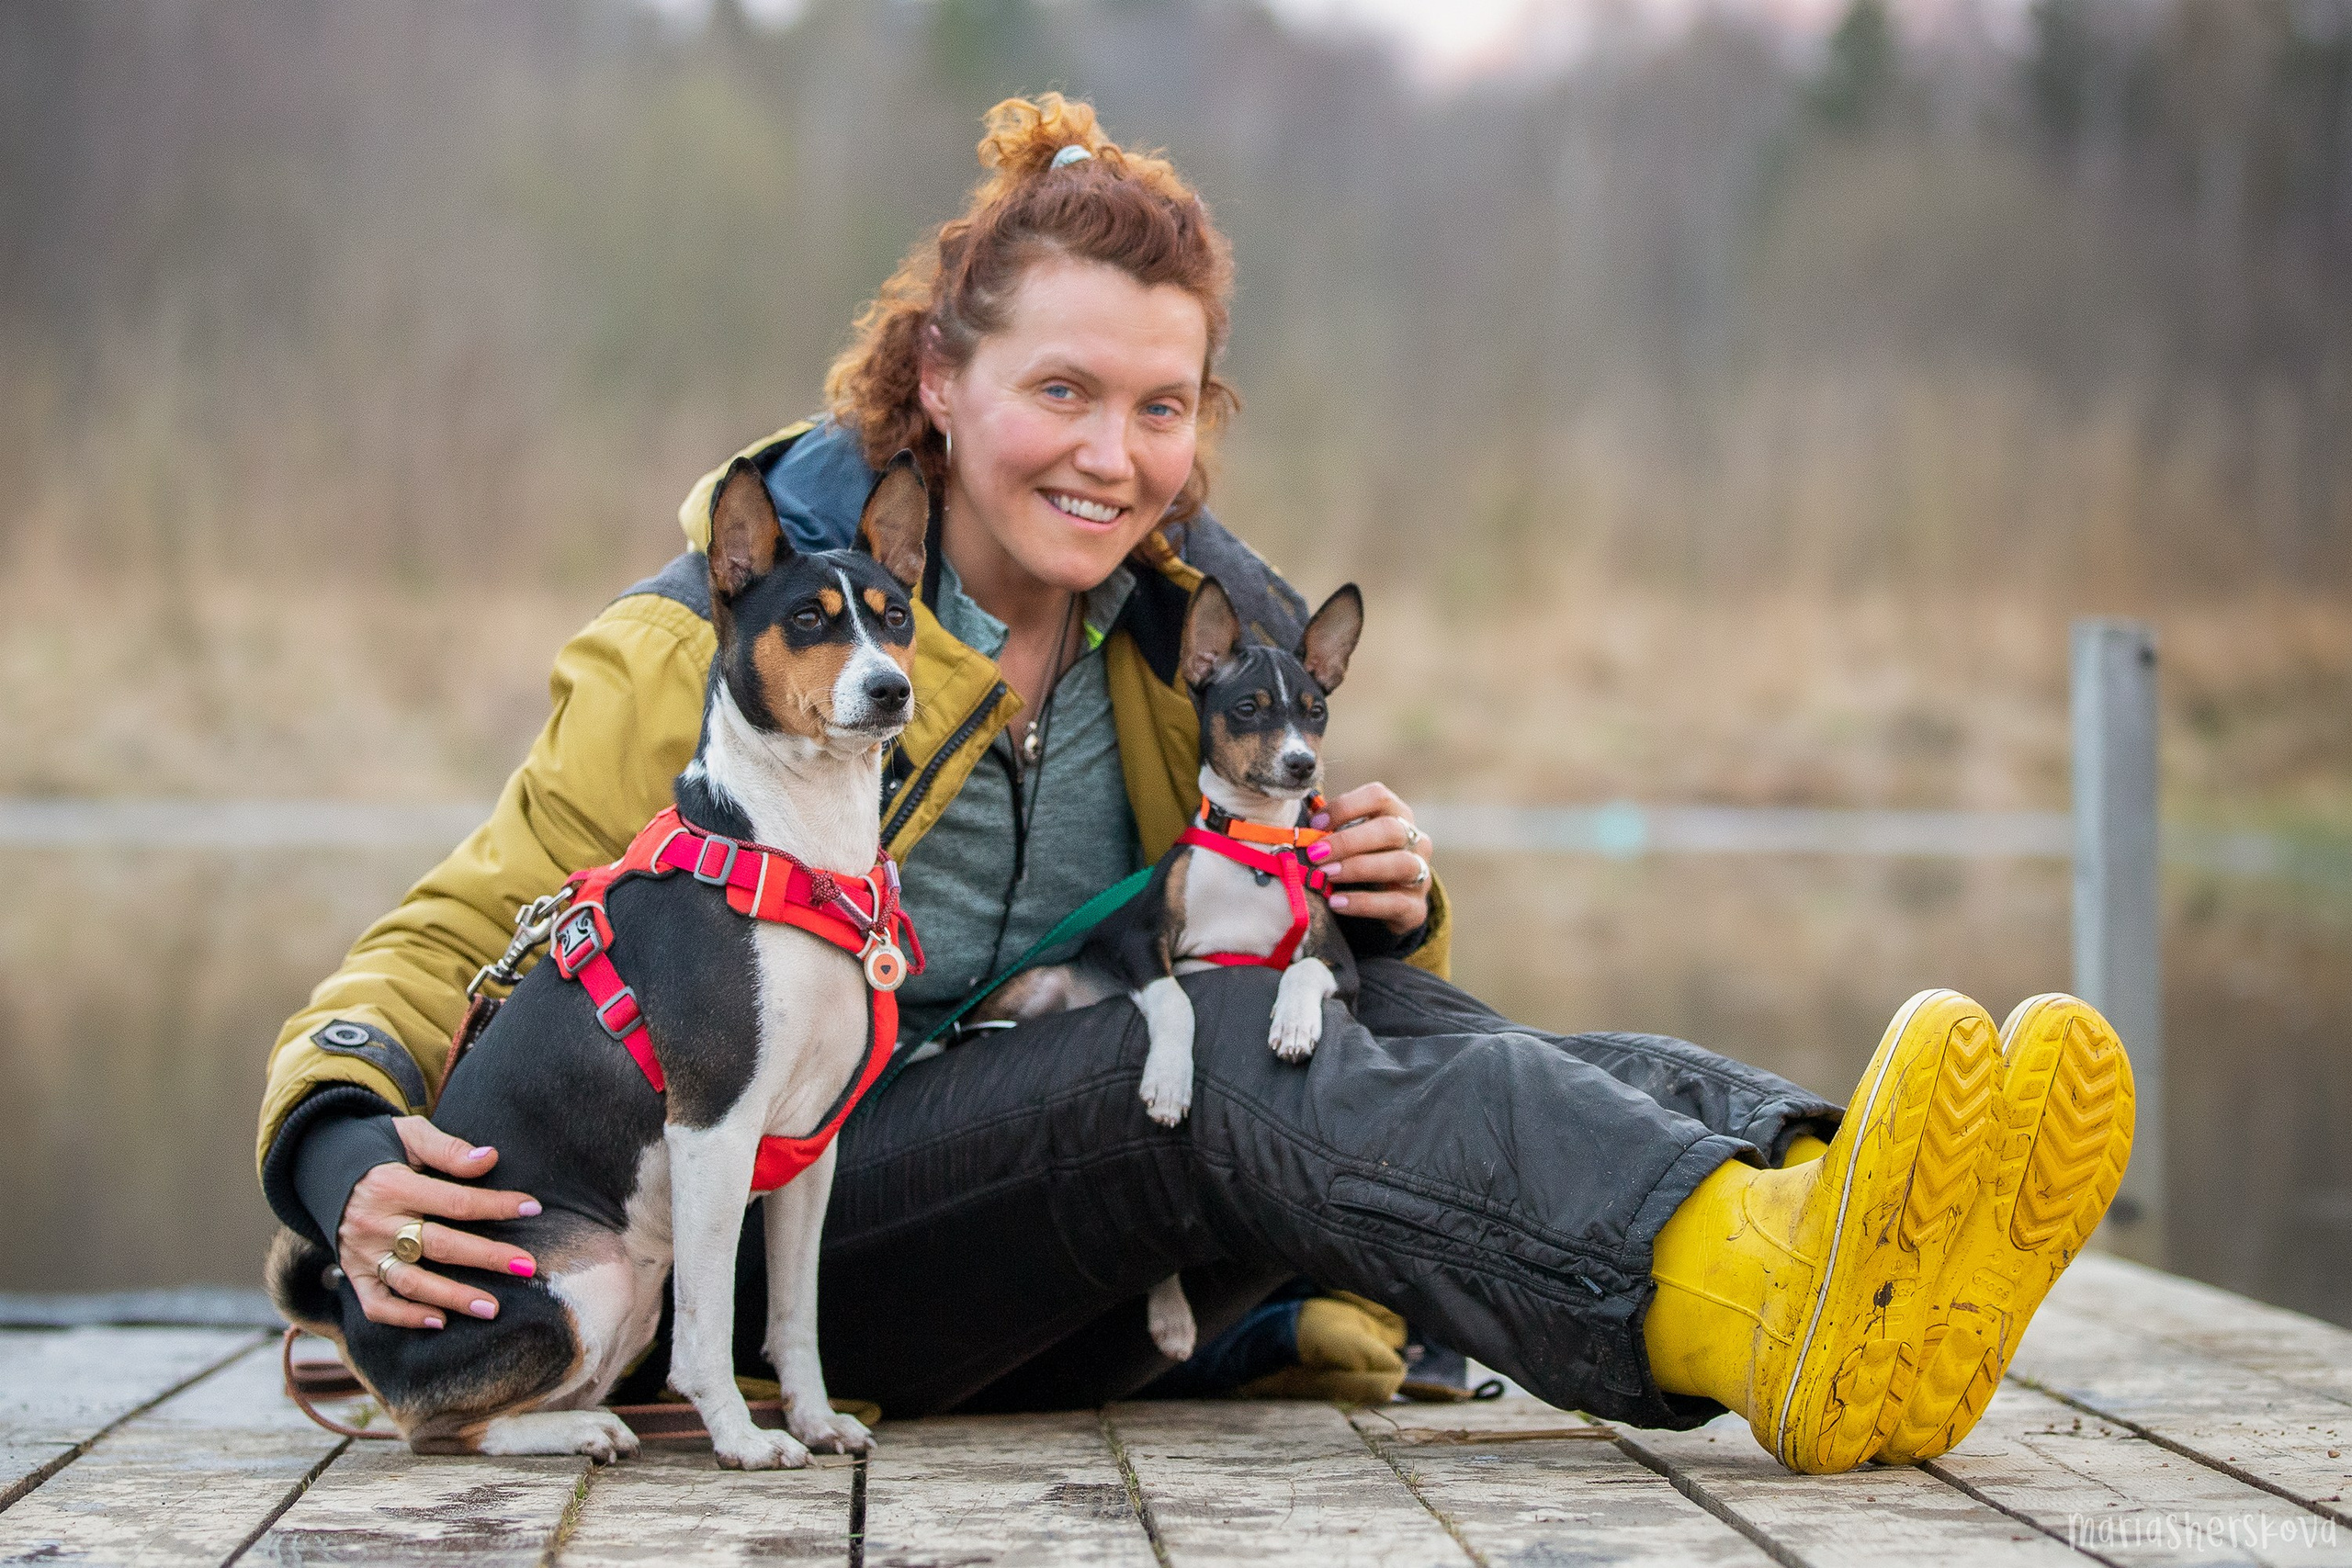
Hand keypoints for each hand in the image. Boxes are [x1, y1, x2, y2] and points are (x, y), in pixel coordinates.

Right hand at [337, 1118, 542, 1329]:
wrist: (321, 1165)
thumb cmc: (379, 1148)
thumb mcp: (409, 1134)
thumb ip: (447, 1149)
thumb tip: (489, 1159)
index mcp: (392, 1186)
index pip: (454, 1202)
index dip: (495, 1205)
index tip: (532, 1207)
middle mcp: (376, 1224)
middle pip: (439, 1246)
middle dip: (486, 1257)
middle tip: (527, 1266)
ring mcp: (363, 1254)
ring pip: (412, 1282)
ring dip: (453, 1297)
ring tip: (493, 1307)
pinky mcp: (353, 1274)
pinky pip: (377, 1305)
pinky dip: (405, 1317)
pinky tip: (440, 1321)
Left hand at [1305, 782, 1433, 936]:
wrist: (1385, 908)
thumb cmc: (1360, 863)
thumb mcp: (1349, 843)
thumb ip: (1329, 832)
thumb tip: (1299, 828)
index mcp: (1396, 815)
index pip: (1378, 796)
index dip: (1346, 806)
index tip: (1316, 824)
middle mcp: (1415, 840)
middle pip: (1390, 829)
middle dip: (1349, 841)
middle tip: (1316, 853)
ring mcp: (1420, 873)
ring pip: (1400, 864)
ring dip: (1359, 867)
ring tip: (1326, 875)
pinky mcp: (1416, 907)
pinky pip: (1395, 903)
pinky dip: (1363, 903)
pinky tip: (1336, 903)